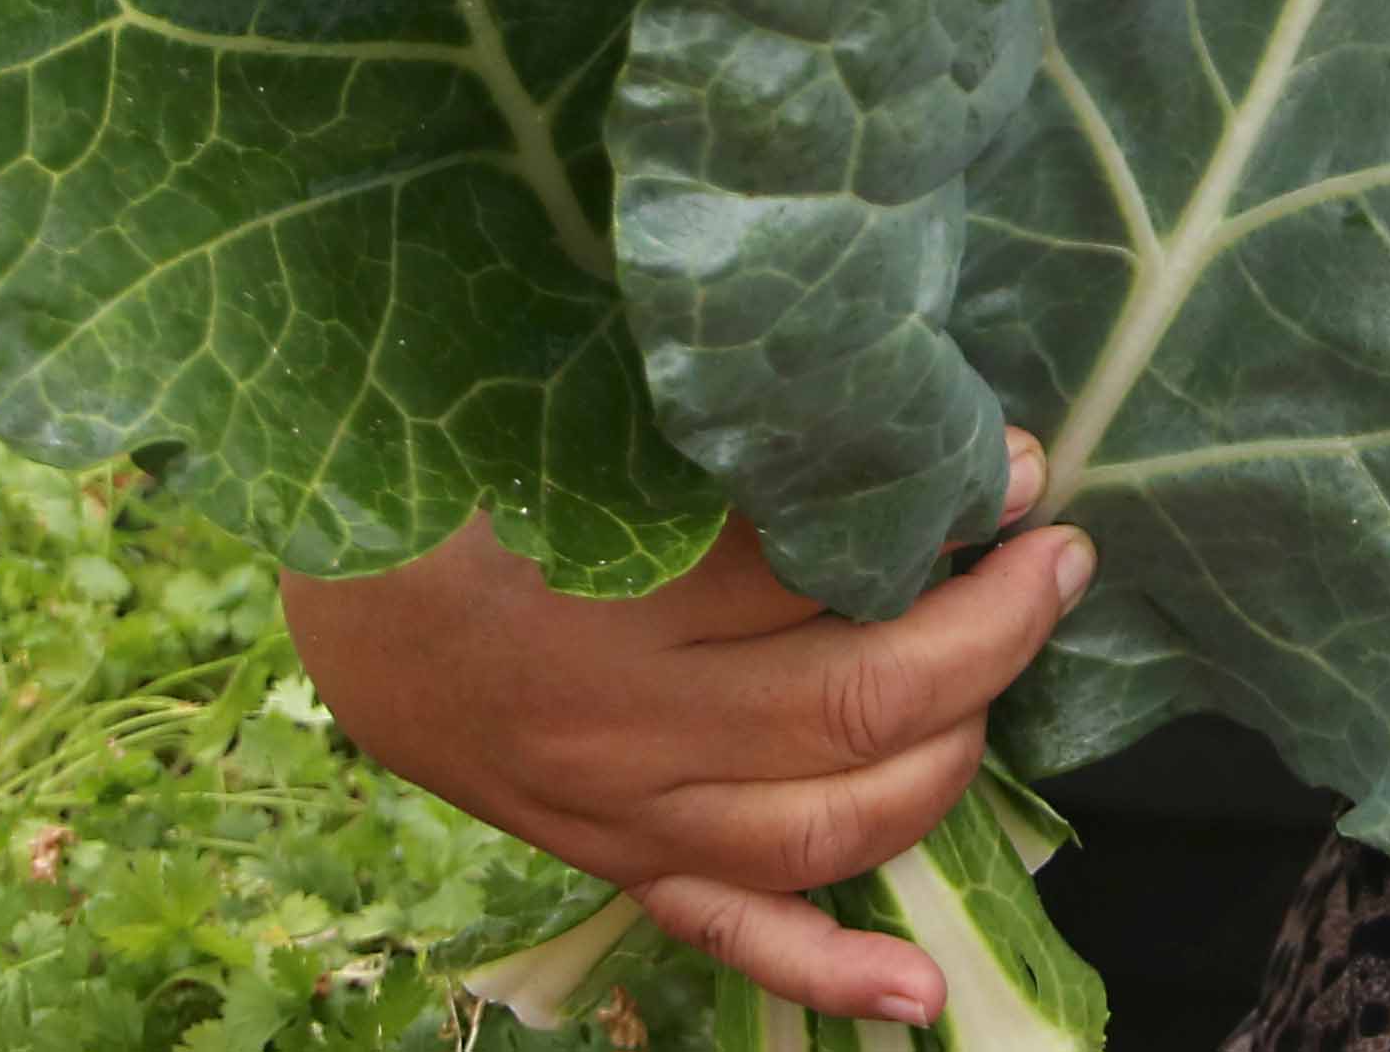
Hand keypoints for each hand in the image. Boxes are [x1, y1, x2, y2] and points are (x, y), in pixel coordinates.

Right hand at [281, 436, 1092, 1025]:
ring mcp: (620, 812)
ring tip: (1007, 666)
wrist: (339, 586)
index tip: (1010, 464)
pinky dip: (831, 968)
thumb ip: (721, 424)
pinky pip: (730, 931)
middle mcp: (622, 725)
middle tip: (1050, 556)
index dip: (941, 512)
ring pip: (827, 826)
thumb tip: (876, 402)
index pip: (822, 562)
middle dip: (988, 633)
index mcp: (608, 594)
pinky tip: (920, 987)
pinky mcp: (612, 858)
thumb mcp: (577, 417)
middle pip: (856, 704)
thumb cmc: (463, 474)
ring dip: (952, 755)